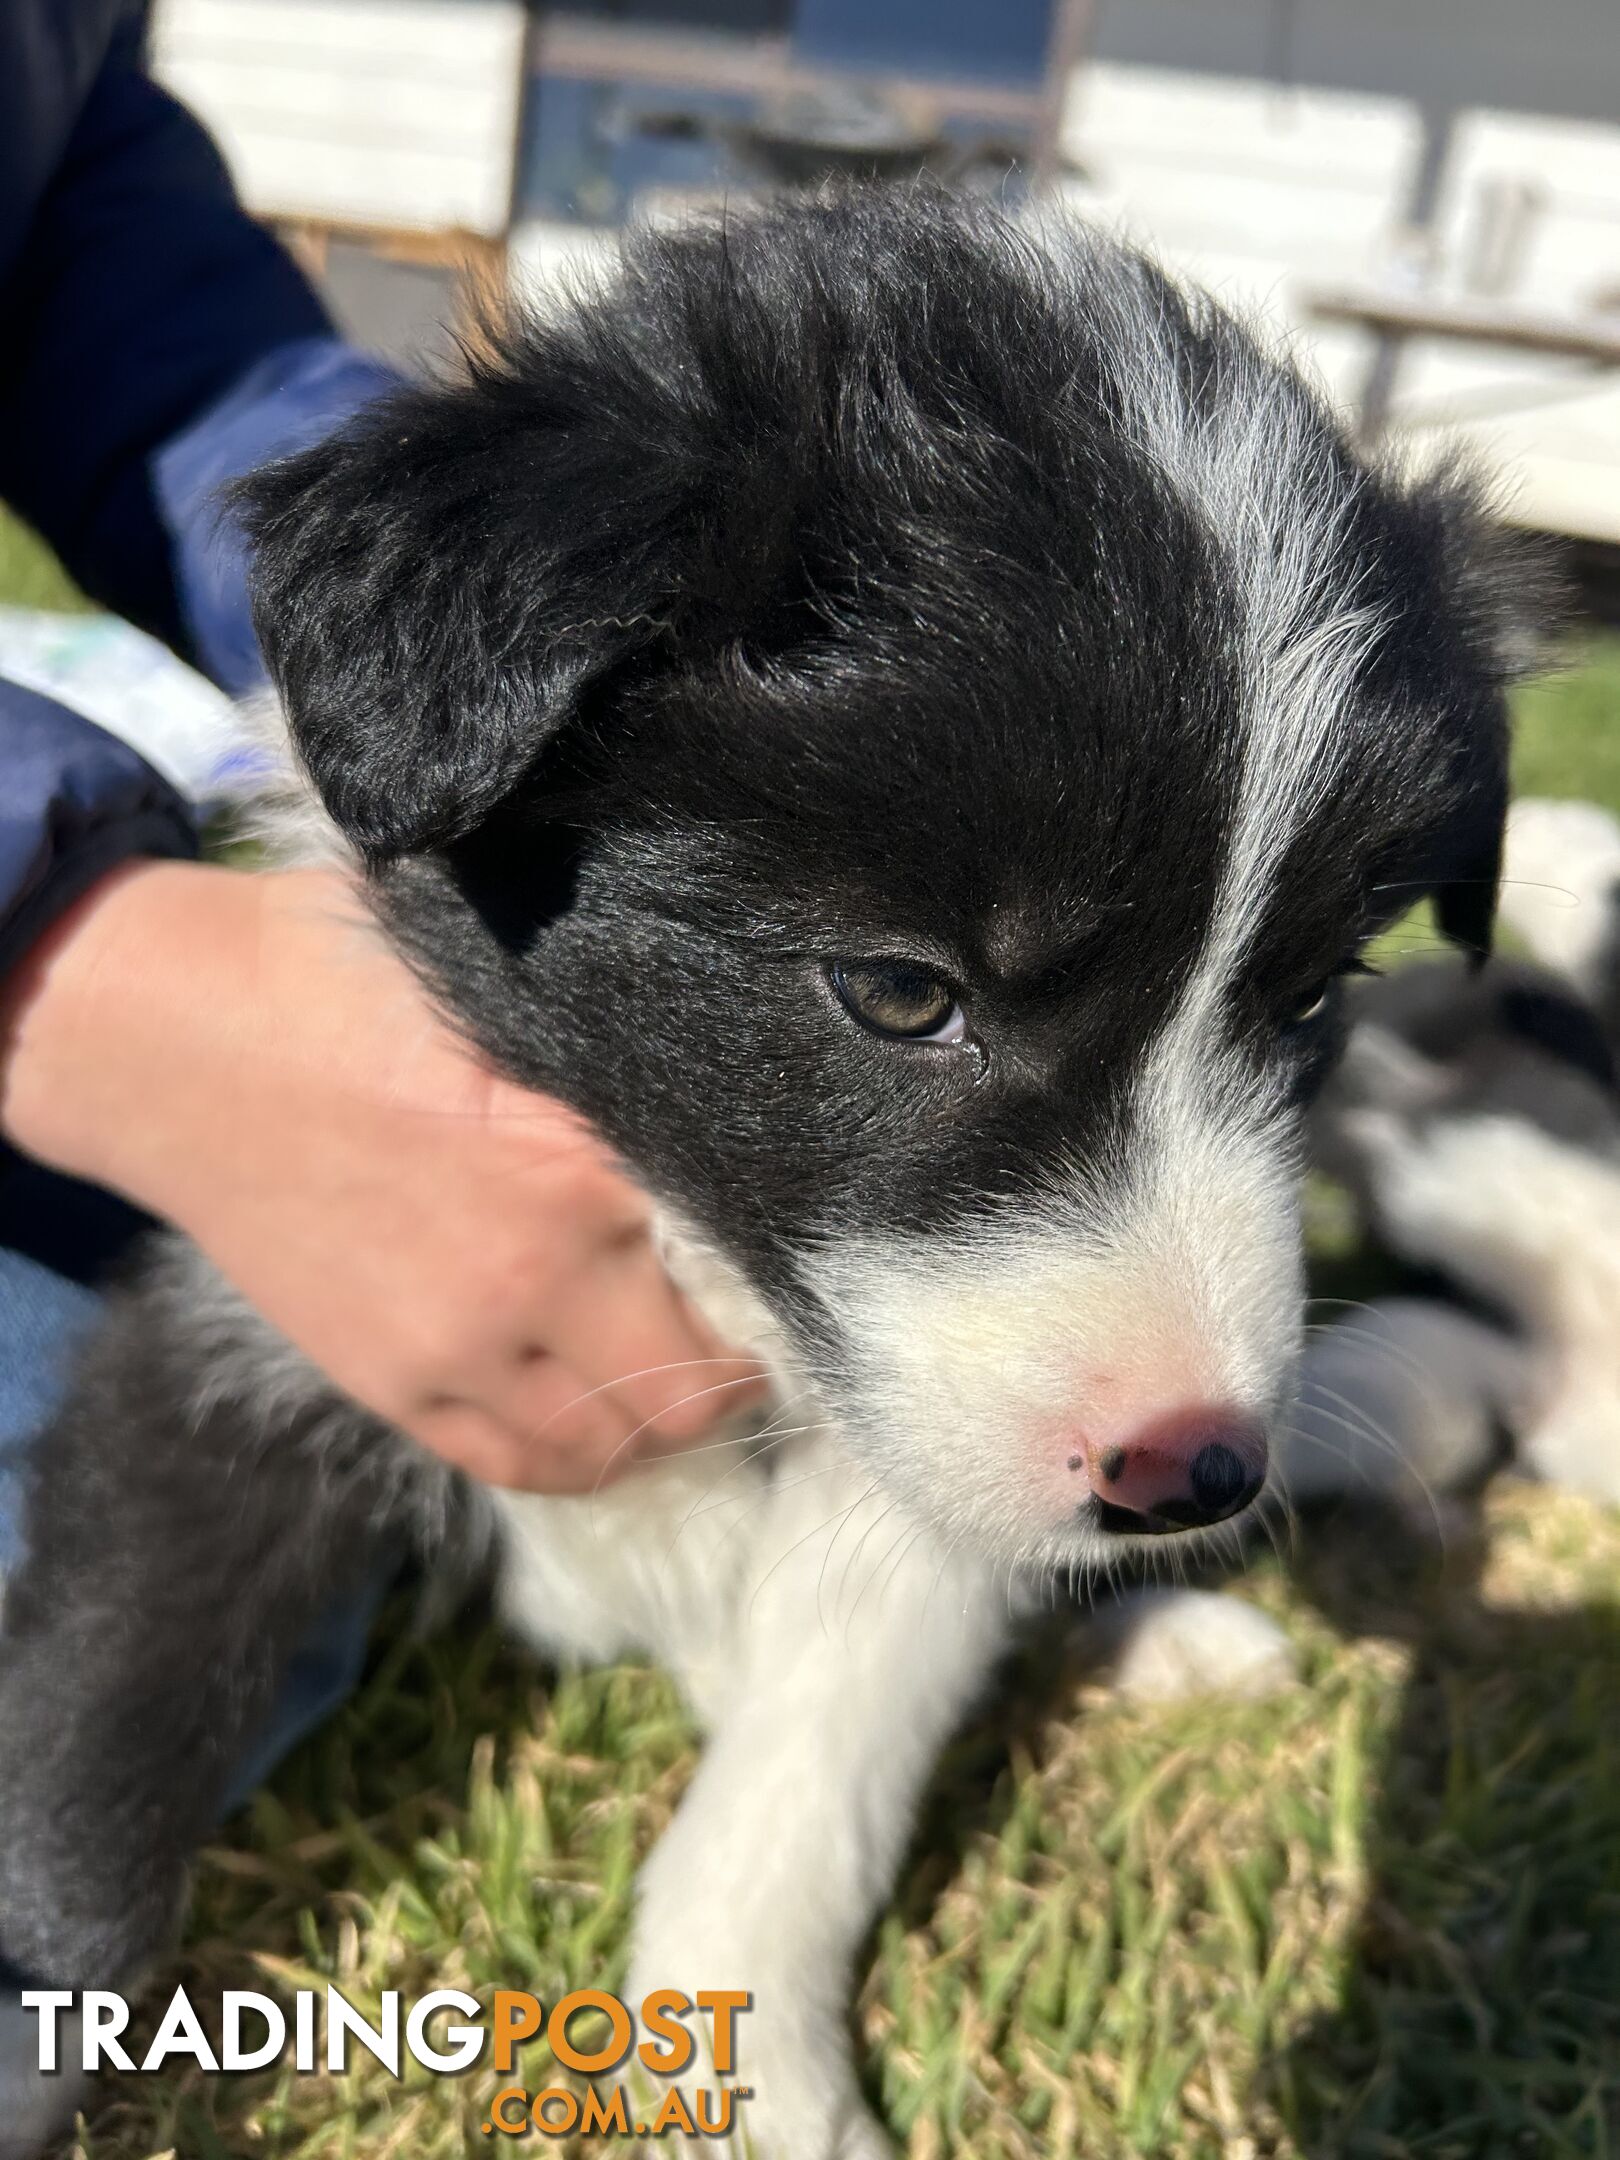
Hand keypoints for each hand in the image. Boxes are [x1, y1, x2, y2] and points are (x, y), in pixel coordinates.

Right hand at [0, 861, 763, 1488]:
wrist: (176, 1040)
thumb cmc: (350, 977)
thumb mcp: (516, 987)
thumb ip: (628, 1061)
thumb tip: (749, 1092)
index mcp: (581, 1159)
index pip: (744, 1268)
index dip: (787, 1285)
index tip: (801, 1271)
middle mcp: (535, 1272)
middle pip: (694, 1388)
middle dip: (740, 1371)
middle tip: (753, 1333)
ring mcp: (457, 1346)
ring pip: (612, 1446)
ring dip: (663, 1423)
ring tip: (680, 1376)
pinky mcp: (392, 1383)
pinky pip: (519, 1462)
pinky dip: (577, 1451)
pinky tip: (598, 1411)